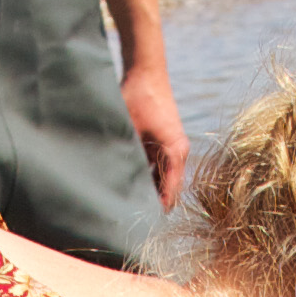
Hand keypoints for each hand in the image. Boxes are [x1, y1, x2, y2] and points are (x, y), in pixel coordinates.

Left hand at [122, 58, 190, 210]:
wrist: (146, 71)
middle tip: (129, 219)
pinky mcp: (166, 143)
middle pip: (168, 189)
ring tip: (127, 206)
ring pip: (163, 180)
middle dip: (152, 204)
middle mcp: (179, 153)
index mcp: (175, 152)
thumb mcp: (129, 131)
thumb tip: (117, 186)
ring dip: (149, 191)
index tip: (139, 225)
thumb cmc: (137, 98)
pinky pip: (159, 168)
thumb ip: (128, 158)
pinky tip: (128, 185)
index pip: (169, 193)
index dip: (155, 210)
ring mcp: (174, 148)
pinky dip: (147, 177)